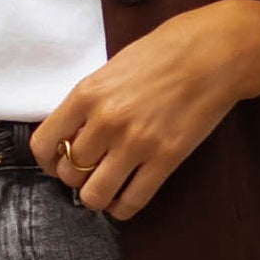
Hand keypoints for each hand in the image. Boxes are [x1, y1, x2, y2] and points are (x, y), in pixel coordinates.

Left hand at [31, 4, 259, 220]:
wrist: (214, 53)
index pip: (44, 144)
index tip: (58, 162)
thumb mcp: (112, 68)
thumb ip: (89, 101)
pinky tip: (126, 196)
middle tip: (91, 170)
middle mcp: (106, 121)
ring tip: (107, 185)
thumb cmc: (165, 52)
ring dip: (97, 196)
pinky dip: (122, 207)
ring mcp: (136, 143)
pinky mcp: (165, 159)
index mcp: (87, 94)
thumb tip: (72, 135)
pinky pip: (131, 202)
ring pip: (94, 196)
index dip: (48, 160)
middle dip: (76, 176)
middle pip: (69, 174)